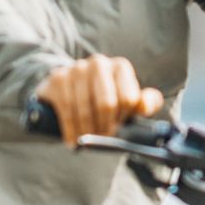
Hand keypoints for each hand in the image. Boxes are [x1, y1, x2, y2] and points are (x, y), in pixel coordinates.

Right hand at [34, 55, 163, 144]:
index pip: (128, 100)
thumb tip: (143, 106)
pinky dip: (70, 130)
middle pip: (106, 105)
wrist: (69, 89)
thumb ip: (146, 103)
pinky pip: (66, 110)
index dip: (122, 120)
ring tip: (86, 141)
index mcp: (120, 67)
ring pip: (84, 110)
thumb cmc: (104, 98)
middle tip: (102, 140)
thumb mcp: (128, 101)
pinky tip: (72, 140)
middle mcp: (99, 63)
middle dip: (105, 128)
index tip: (116, 129)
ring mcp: (77, 69)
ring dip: (86, 132)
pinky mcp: (58, 78)